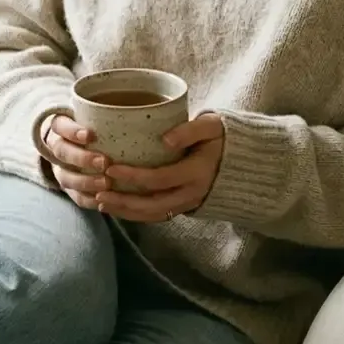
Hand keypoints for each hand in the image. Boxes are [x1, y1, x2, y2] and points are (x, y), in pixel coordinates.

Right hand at [44, 115, 110, 209]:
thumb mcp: (102, 110)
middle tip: (104, 162)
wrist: (79, 143)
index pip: (61, 125)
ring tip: (107, 183)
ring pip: (66, 177)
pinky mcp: (70, 187)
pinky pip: (74, 196)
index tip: (90, 135)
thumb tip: (157, 102)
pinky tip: (104, 201)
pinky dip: (88, 200)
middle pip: (62, 152)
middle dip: (82, 158)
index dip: (73, 131)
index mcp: (63, 125)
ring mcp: (61, 168)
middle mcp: (58, 146)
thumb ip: (116, 107)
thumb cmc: (100, 124)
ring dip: (85, 181)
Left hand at [96, 113, 223, 222]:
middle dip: (124, 202)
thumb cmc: (222, 137)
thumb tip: (165, 139)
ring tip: (102, 204)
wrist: (244, 161)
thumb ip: (191, 130)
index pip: (160, 179)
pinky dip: (137, 215)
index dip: (134, 177)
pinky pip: (158, 216)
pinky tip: (119, 209)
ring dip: (126, 212)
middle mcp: (192, 194)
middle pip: (152, 204)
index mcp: (197, 173)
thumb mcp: (212, 126)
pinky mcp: (185, 207)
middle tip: (99, 193)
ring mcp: (189, 204)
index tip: (111, 168)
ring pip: (153, 215)